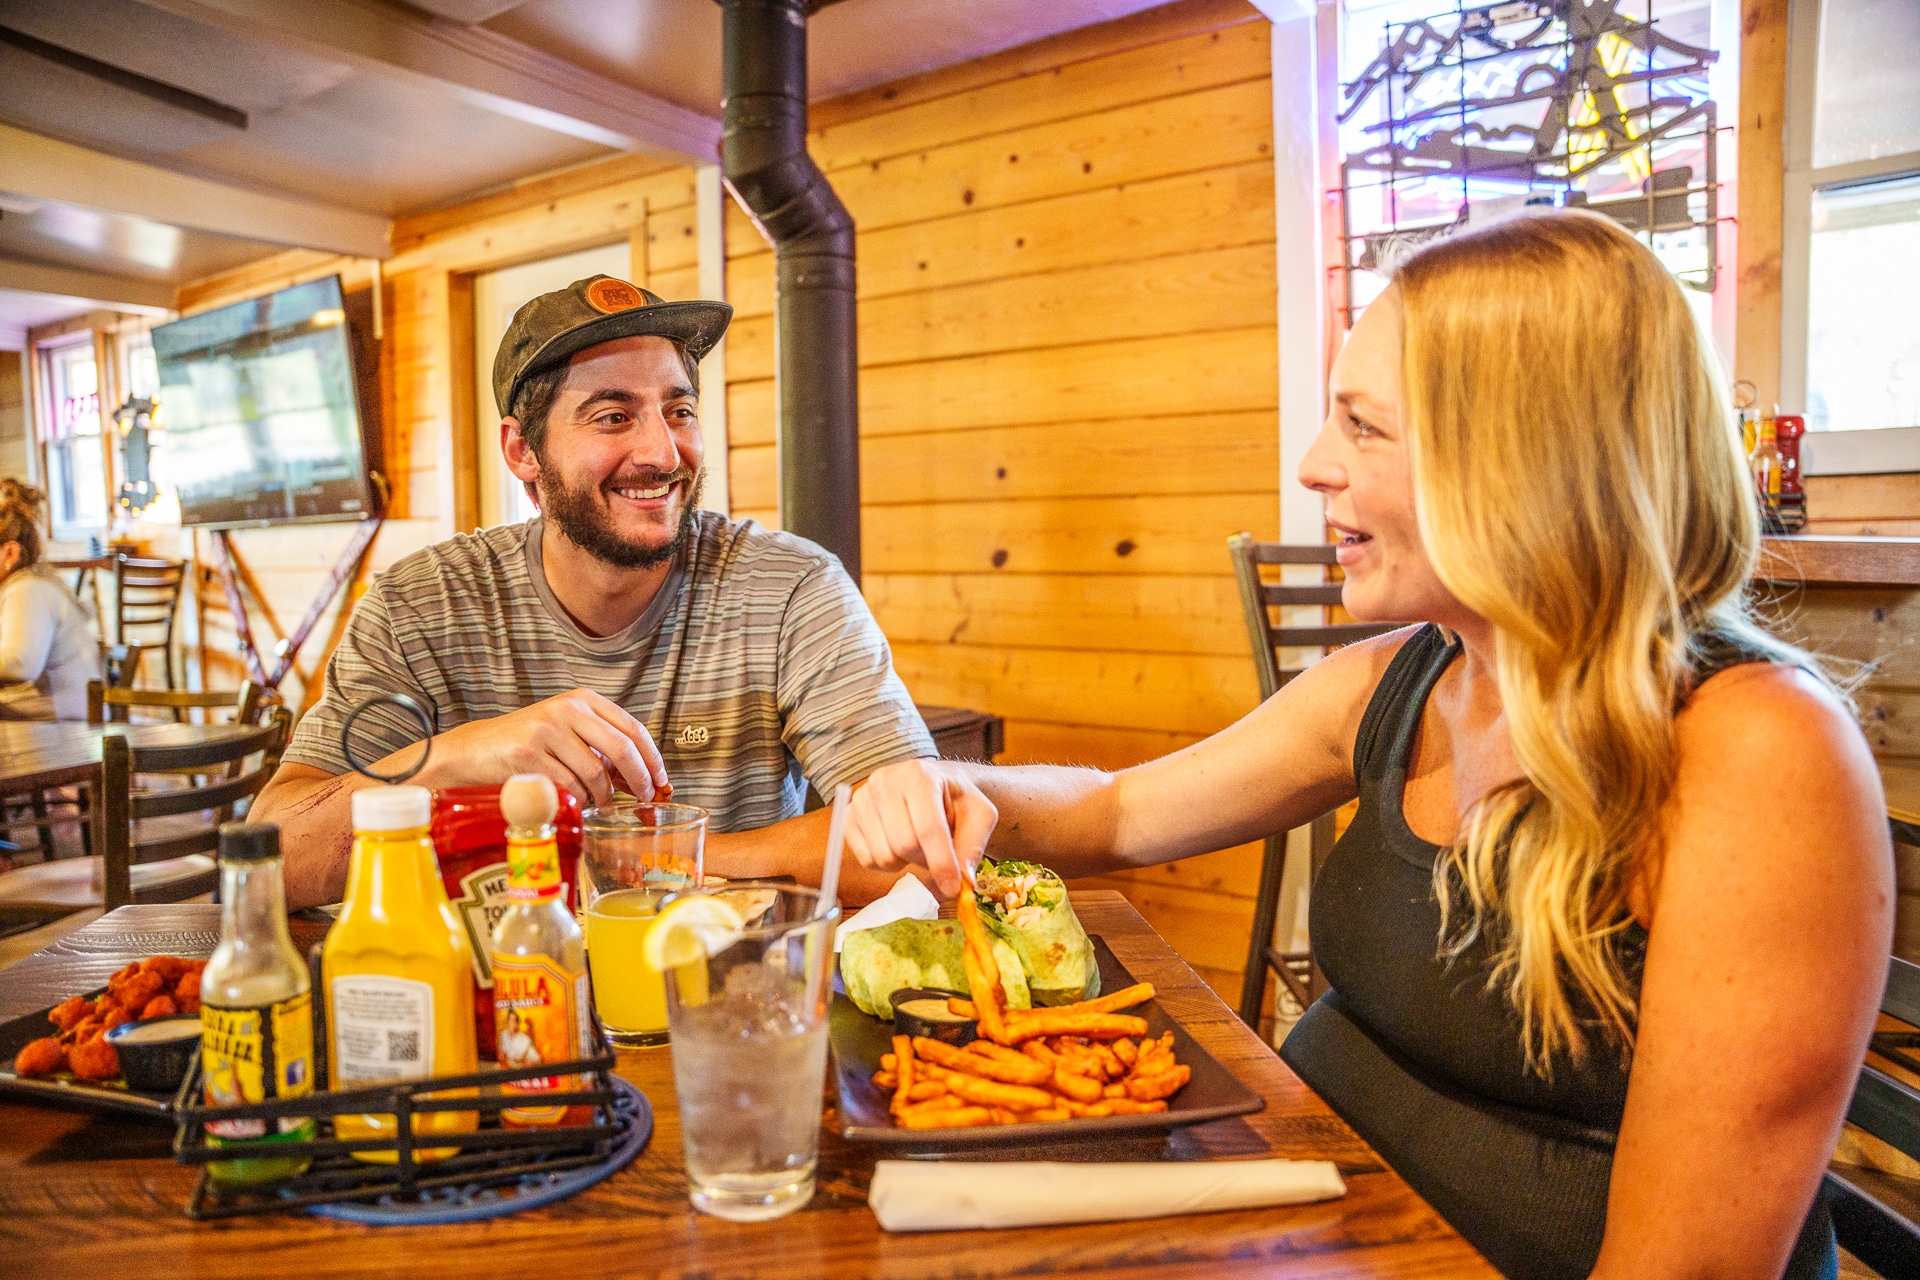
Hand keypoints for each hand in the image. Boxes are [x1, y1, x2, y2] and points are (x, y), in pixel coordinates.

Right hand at [424, 688, 667, 805]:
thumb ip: (603, 750)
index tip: (661, 780)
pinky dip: (579, 801)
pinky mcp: (529, 753)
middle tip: (646, 798)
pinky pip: (569, 786)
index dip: (653, 757)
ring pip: (596, 772)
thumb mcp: (568, 735)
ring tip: (604, 805)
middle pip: (622, 747)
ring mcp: (547, 729)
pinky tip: (577, 803)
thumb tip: (645, 780)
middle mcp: (567, 709)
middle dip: (640, 778)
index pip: (633, 727)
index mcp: (582, 700)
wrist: (476, 750)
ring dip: (605, 796)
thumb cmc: (528, 746)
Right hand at [844, 758, 996, 897]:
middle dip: (926, 861)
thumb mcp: (980, 816)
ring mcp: (862, 799)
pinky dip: (886, 864)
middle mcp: (884, 781)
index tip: (953, 888)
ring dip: (906, 863)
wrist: (934, 785)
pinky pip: (866, 860)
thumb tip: (964, 883)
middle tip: (938, 857)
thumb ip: (972, 847)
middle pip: (904, 844)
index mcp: (919, 775)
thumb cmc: (956, 800)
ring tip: (918, 846)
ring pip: (883, 856)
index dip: (942, 863)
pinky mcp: (848, 817)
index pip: (928, 828)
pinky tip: (898, 846)